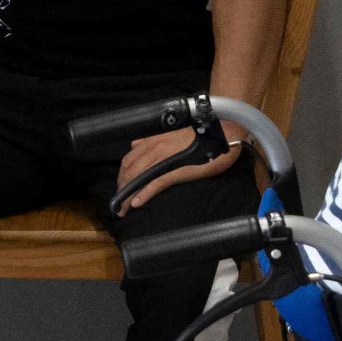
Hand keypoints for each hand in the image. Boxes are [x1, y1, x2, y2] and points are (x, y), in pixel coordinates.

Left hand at [113, 125, 229, 214]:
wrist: (222, 132)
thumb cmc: (200, 136)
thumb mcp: (172, 136)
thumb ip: (152, 141)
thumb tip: (135, 145)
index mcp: (154, 141)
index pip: (128, 160)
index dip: (121, 176)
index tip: (120, 189)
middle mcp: (156, 148)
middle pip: (130, 171)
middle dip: (121, 189)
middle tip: (118, 204)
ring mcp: (166, 159)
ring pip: (139, 177)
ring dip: (128, 195)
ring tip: (123, 208)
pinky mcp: (178, 169)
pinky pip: (156, 182)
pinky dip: (144, 194)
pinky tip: (137, 203)